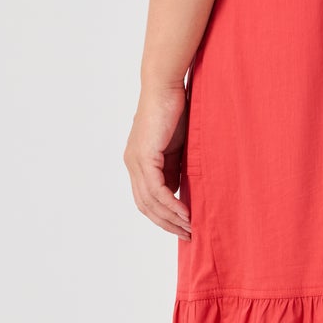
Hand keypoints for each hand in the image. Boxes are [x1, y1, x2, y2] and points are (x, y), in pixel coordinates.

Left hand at [124, 80, 191, 237]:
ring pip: (150, 202)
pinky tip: (185, 213)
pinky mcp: (144, 157)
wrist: (165, 87)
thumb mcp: (178, 147)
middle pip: (146, 206)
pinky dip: (171, 205)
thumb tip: (181, 191)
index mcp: (138, 162)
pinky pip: (157, 190)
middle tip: (188, 235)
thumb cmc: (175, 110)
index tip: (182, 226)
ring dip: (171, 218)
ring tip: (190, 228)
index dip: (163, 216)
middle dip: (167, 223)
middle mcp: (132, 164)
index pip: (147, 198)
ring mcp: (136, 161)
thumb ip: (176, 168)